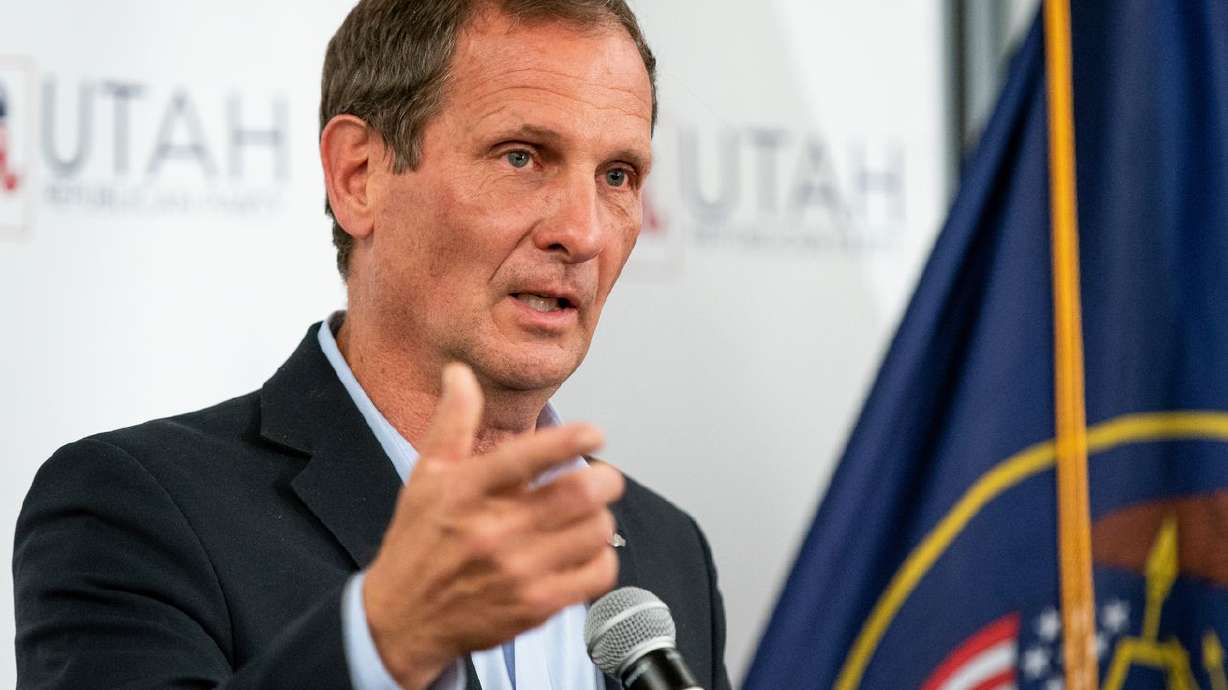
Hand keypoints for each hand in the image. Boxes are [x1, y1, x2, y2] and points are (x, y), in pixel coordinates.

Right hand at [362, 363, 624, 689]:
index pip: (528, 456)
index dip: (571, 438)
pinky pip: (596, 574)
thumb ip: (453, 422)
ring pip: (595, 531)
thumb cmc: (418, 544)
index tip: (594, 432)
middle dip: (604, 478)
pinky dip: (601, 558)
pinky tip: (584, 550)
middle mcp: (493, 531)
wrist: (403, 619)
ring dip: (601, 517)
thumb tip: (460, 374)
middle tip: (602, 476)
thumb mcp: (426, 476)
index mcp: (466, 491)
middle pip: (579, 493)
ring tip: (588, 514)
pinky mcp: (536, 606)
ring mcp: (517, 572)